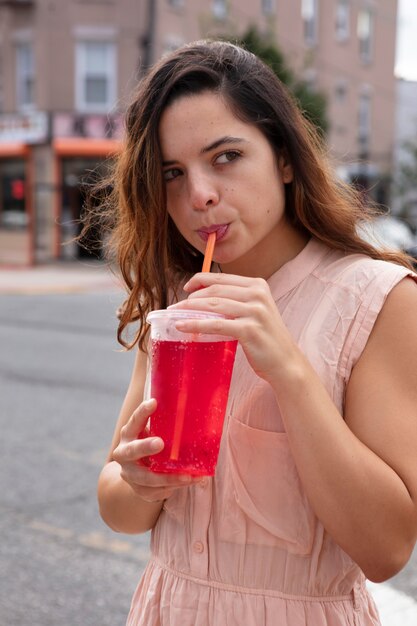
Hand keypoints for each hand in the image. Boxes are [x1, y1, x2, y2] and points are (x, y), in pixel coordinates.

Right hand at [112, 398, 200, 501]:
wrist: (136, 473)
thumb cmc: (150, 443)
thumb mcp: (152, 432)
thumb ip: (164, 424)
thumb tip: (191, 405)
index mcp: (129, 434)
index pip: (134, 421)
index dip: (142, 412)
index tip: (154, 402)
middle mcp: (124, 454)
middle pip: (132, 451)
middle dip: (146, 447)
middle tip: (160, 443)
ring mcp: (130, 475)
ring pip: (147, 478)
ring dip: (169, 477)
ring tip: (188, 476)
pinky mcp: (140, 491)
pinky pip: (157, 492)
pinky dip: (174, 487)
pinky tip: (190, 482)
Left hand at [169, 272, 302, 383]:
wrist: (286, 363)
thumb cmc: (266, 339)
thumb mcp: (254, 312)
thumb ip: (235, 301)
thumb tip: (202, 299)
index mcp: (258, 285)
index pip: (221, 278)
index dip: (199, 280)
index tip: (186, 288)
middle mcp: (257, 294)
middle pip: (215, 291)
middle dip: (191, 297)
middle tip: (175, 307)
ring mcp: (255, 311)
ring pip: (213, 305)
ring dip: (189, 310)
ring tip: (174, 315)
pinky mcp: (249, 329)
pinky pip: (215, 324)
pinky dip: (196, 324)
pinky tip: (182, 326)